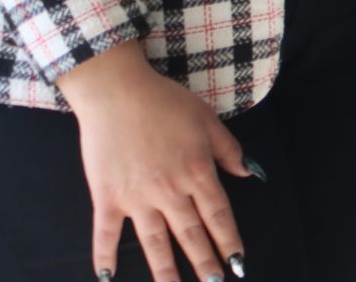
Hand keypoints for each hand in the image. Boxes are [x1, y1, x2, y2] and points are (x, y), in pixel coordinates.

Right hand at [60, 44, 251, 281]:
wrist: (118, 92)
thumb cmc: (166, 101)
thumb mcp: (207, 119)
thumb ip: (228, 149)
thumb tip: (250, 172)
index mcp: (197, 171)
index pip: (218, 214)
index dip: (229, 241)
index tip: (239, 264)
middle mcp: (169, 190)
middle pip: (190, 234)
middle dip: (204, 264)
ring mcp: (136, 197)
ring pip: (155, 242)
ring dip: (165, 271)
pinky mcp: (106, 197)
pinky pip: (106, 232)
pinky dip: (105, 256)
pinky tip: (107, 277)